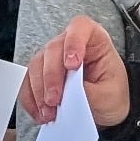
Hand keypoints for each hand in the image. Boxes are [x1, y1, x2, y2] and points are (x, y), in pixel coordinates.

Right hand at [20, 18, 134, 132]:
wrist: (104, 109)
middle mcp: (69, 45)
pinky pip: (28, 82)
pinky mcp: (41, 74)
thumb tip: (69, 94)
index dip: (73, 42)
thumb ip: (90, 91)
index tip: (72, 64)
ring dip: (39, 92)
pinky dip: (31, 100)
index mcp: (94, 40)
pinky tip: (41, 113)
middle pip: (52, 50)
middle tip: (54, 100)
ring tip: (49, 113)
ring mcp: (53, 58)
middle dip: (51, 78)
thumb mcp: (109, 95)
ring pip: (36, 66)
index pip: (80, 27)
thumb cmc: (111, 95)